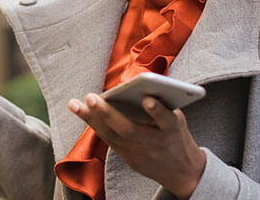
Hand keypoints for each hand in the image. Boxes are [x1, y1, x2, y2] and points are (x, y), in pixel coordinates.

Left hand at [69, 93, 205, 197]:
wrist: (185, 173)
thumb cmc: (177, 135)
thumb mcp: (178, 119)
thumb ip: (161, 105)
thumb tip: (137, 86)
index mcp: (174, 130)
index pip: (167, 120)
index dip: (158, 111)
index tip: (147, 99)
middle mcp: (157, 144)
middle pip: (130, 131)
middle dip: (109, 114)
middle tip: (90, 97)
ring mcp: (142, 155)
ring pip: (113, 138)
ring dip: (91, 120)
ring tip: (74, 104)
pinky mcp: (131, 162)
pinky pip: (111, 143)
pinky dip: (97, 126)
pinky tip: (83, 113)